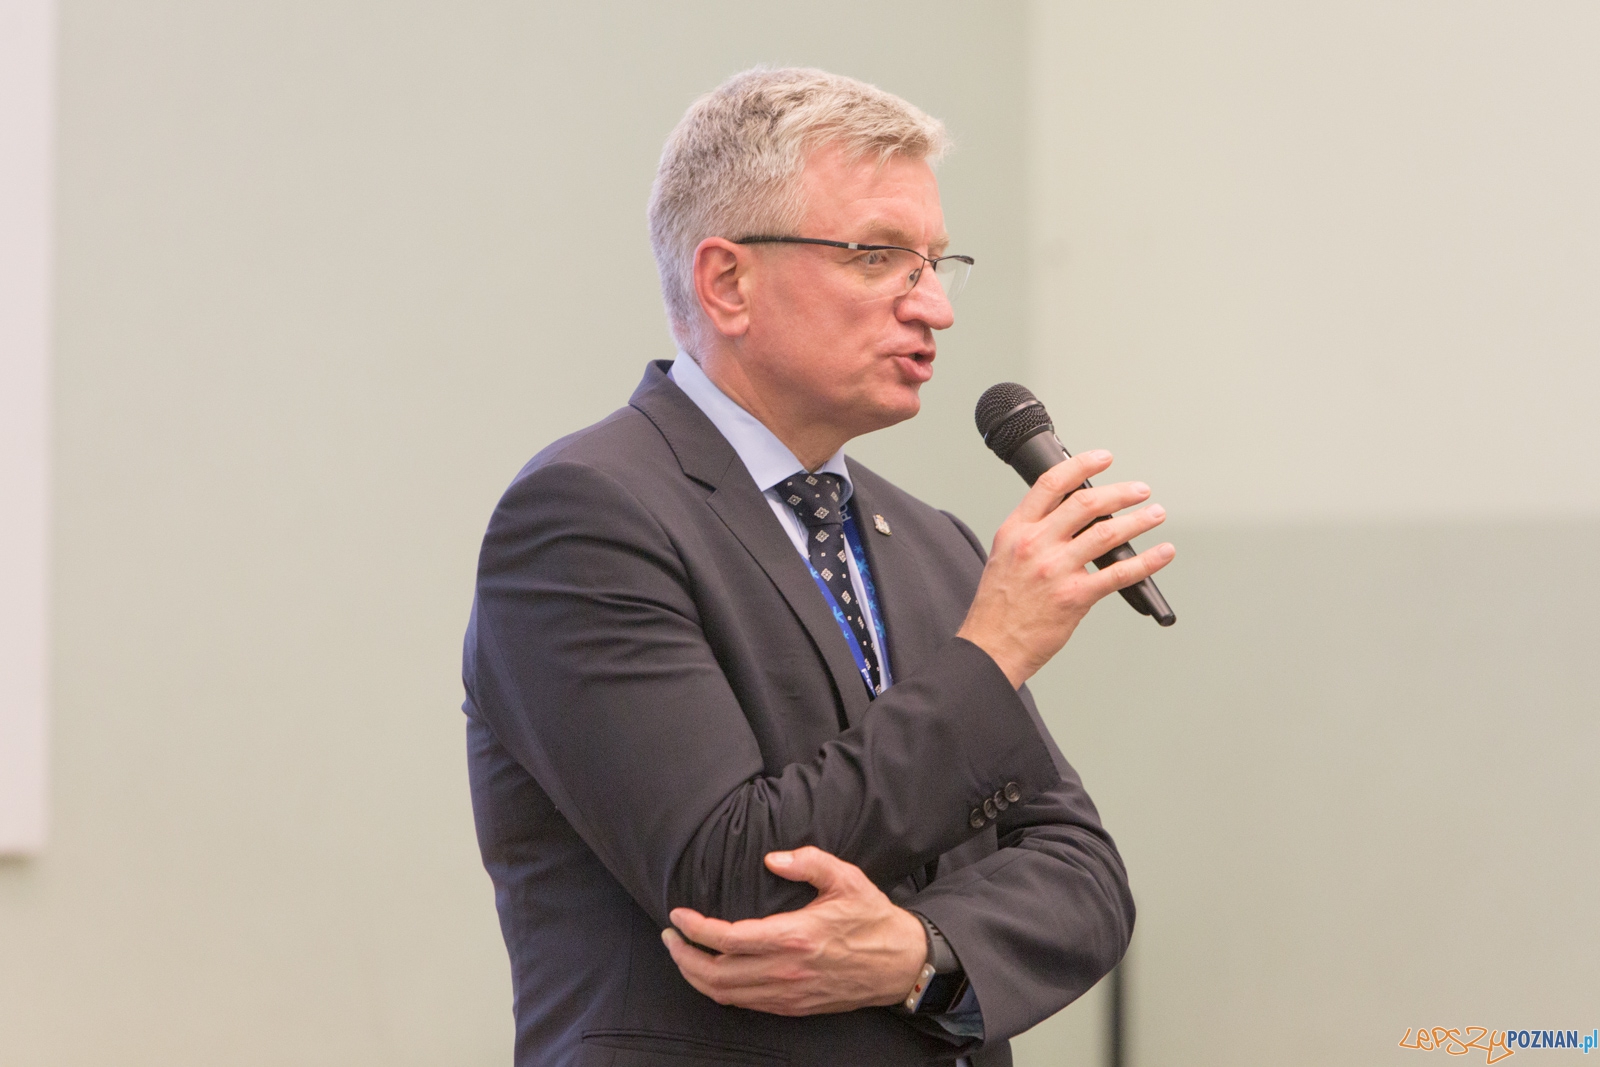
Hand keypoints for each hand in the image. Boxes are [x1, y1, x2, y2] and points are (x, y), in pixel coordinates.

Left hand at [661, 846, 926, 1015]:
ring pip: (726, 994)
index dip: (696, 928)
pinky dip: (719, 990)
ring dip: (695, 976)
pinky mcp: (793, 1007)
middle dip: (683, 956)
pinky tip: (711, 973)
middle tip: (669, 936)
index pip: (729, 939)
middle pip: (716, 974)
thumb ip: (808, 861)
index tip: (678, 915)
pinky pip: (744, 1004)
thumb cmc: (873, 919)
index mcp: (796, 936)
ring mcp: (788, 993)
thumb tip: (771, 858)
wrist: (901, 965)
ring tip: (681, 954)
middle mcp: (787, 970)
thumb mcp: (846, 878)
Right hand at [958, 450, 1173, 687]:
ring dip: (1138, 520)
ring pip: (1107, 534)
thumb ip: (1032, 532)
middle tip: (1139, 490)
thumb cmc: (998, 606)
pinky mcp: (1075, 596)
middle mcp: (1036, 545)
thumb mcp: (1004, 555)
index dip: (1081, 465)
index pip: (1051, 484)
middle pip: (1086, 504)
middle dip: (1120, 492)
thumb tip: (1067, 515)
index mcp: (1016, 530)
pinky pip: (1119, 574)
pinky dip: (1147, 561)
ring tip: (1154, 514)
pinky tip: (1162, 553)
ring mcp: (1056, 570)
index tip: (1103, 458)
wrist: (991, 645)